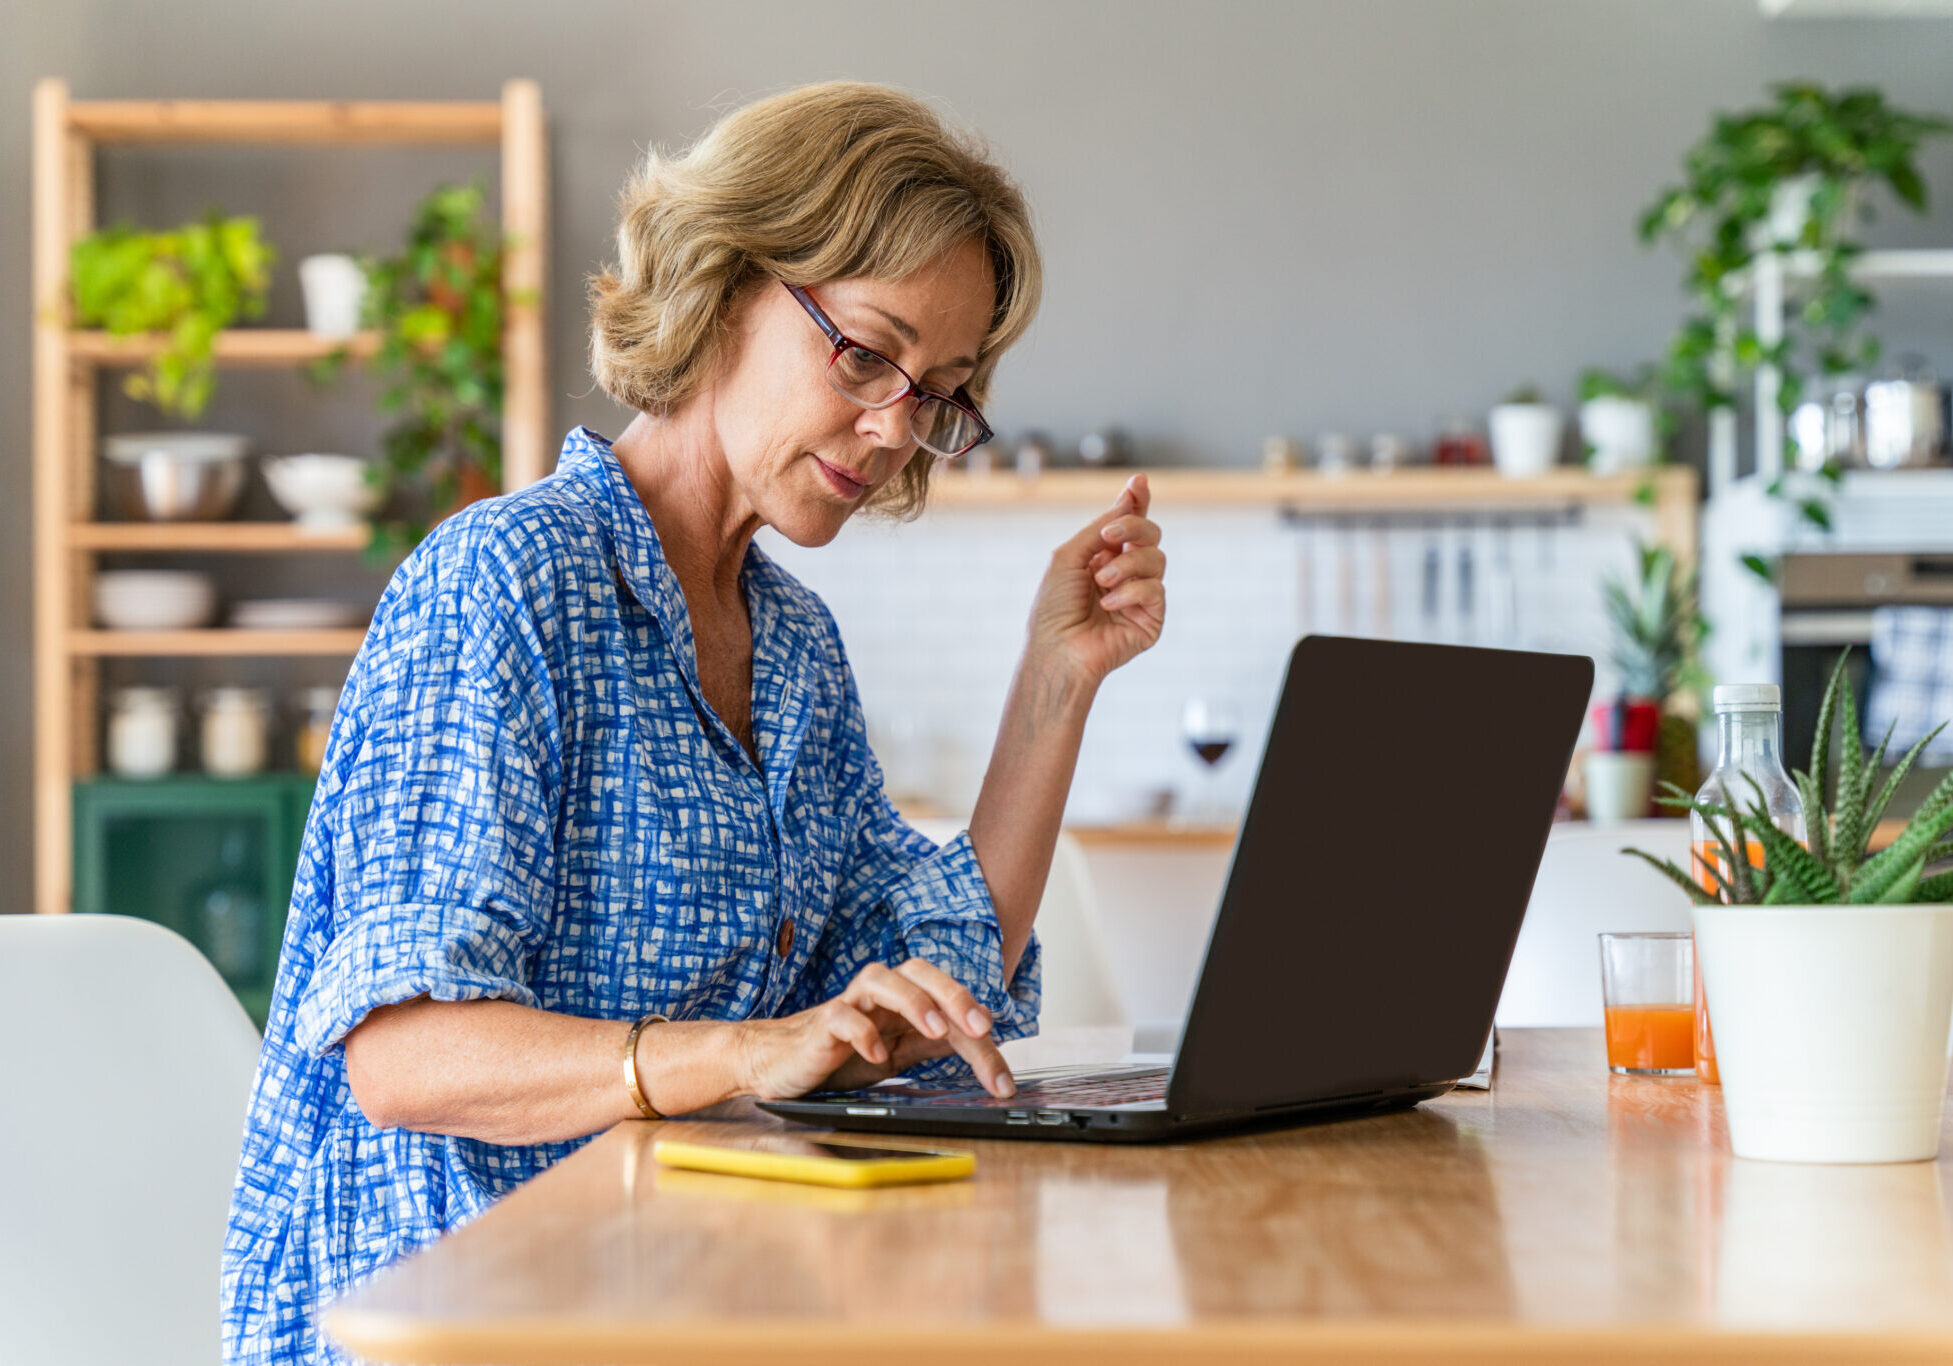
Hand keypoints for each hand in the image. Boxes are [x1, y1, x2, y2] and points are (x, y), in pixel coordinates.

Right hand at [736, 959, 1016, 1100]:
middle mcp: (878, 994)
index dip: (979, 1035)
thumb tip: (979, 1037)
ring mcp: (849, 1005)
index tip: (1002, 1076)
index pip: (948, 1003)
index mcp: (902, 999)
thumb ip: (932, 1043)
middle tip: (980, 1027)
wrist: (781, 1064)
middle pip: (918, 972)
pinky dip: (862, 1032)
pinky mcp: (821, 1026)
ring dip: (913, 1001)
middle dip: (953, 995)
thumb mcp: (897, 1053)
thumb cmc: (841, 1056)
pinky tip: (877, 1055)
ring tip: (935, 1030)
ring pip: (881, 979)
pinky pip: (842, 1017)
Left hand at [1026, 473, 1165, 686]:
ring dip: (1127, 565)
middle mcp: (1126, 573)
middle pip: (1150, 534)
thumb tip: (1130, 496)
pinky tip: (1109, 604)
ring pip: (1157, 559)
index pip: (1130, 524)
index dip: (1137, 501)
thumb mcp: (1070, 556)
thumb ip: (1101, 526)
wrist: (1056, 650)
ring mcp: (1141, 596)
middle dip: (1133, 527)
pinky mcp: (1152, 619)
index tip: (1138, 482)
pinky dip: (1131, 592)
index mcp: (1104, 557)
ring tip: (1101, 582)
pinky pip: (1156, 590)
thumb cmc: (1054, 607)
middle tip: (1107, 537)